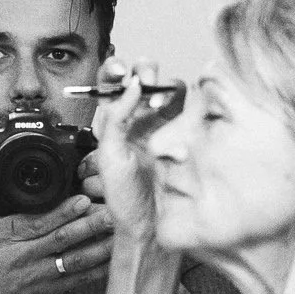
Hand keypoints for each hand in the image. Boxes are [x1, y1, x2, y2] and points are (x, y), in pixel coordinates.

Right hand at [0, 161, 111, 293]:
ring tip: (120, 232)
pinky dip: (99, 268)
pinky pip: (80, 279)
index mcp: (7, 237)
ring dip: (99, 246)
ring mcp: (41, 276)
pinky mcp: (52, 291)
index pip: (37, 223)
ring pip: (75, 259)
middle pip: (62, 239)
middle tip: (112, 211)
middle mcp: (26, 257)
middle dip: (89, 225)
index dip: (62, 212)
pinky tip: (116, 257)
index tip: (83, 199)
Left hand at [85, 59, 165, 251]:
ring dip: (161, 85)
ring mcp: (160, 123)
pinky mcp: (181, 131)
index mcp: (110, 121)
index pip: (109, 82)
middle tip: (143, 83)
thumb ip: (116, 118)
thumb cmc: (125, 196)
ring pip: (164, 85)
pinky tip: (171, 111)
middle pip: (139, 75)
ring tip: (157, 104)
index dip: (114, 70)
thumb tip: (130, 85)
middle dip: (141, 71)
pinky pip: (185, 105)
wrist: (151, 223)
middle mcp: (134, 117)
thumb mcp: (110, 156)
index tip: (119, 74)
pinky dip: (181, 99)